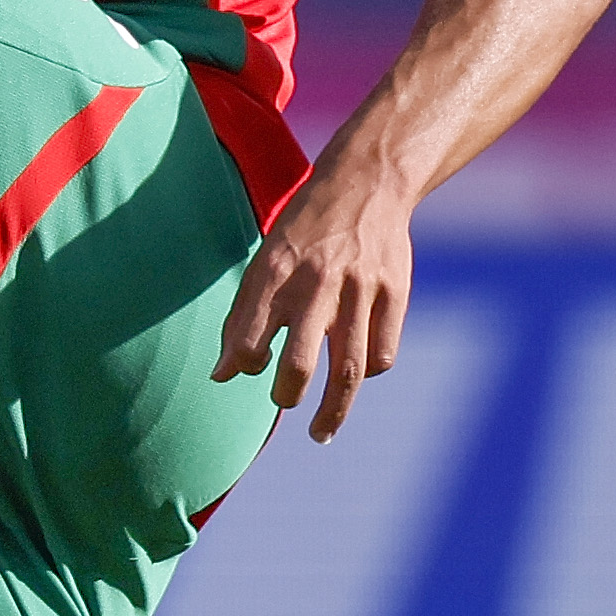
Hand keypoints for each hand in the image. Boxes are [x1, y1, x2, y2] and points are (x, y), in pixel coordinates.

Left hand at [213, 161, 414, 441]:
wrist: (366, 184)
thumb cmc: (304, 233)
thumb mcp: (265, 261)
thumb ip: (241, 318)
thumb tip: (221, 376)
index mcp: (274, 272)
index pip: (248, 337)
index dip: (242, 362)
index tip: (246, 368)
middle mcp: (315, 284)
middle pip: (298, 363)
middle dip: (286, 396)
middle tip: (283, 405)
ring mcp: (359, 290)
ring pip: (347, 370)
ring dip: (333, 408)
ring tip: (321, 430)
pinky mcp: (395, 293)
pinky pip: (380, 354)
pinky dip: (366, 372)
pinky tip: (355, 374)